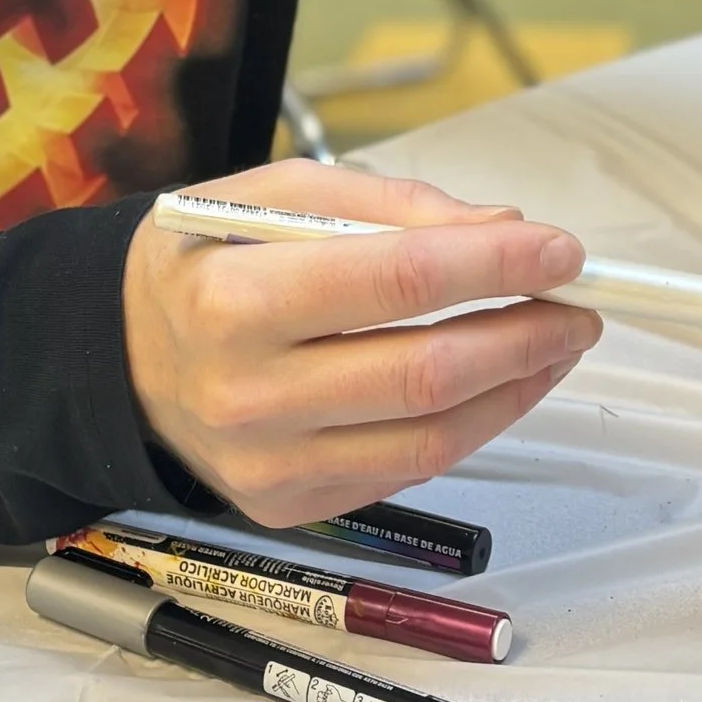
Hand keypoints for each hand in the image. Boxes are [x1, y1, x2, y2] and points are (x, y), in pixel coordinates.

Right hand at [122, 158, 594, 525]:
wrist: (122, 356)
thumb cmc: (208, 260)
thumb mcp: (275, 195)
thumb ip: (390, 205)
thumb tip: (503, 227)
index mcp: (232, 298)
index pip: (399, 280)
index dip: (496, 263)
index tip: (562, 248)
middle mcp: (246, 393)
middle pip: (426, 371)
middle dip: (525, 333)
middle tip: (579, 303)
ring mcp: (267, 464)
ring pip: (432, 437)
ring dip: (517, 386)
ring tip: (556, 341)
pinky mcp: (288, 506)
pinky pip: (408, 471)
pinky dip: (473, 426)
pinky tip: (502, 384)